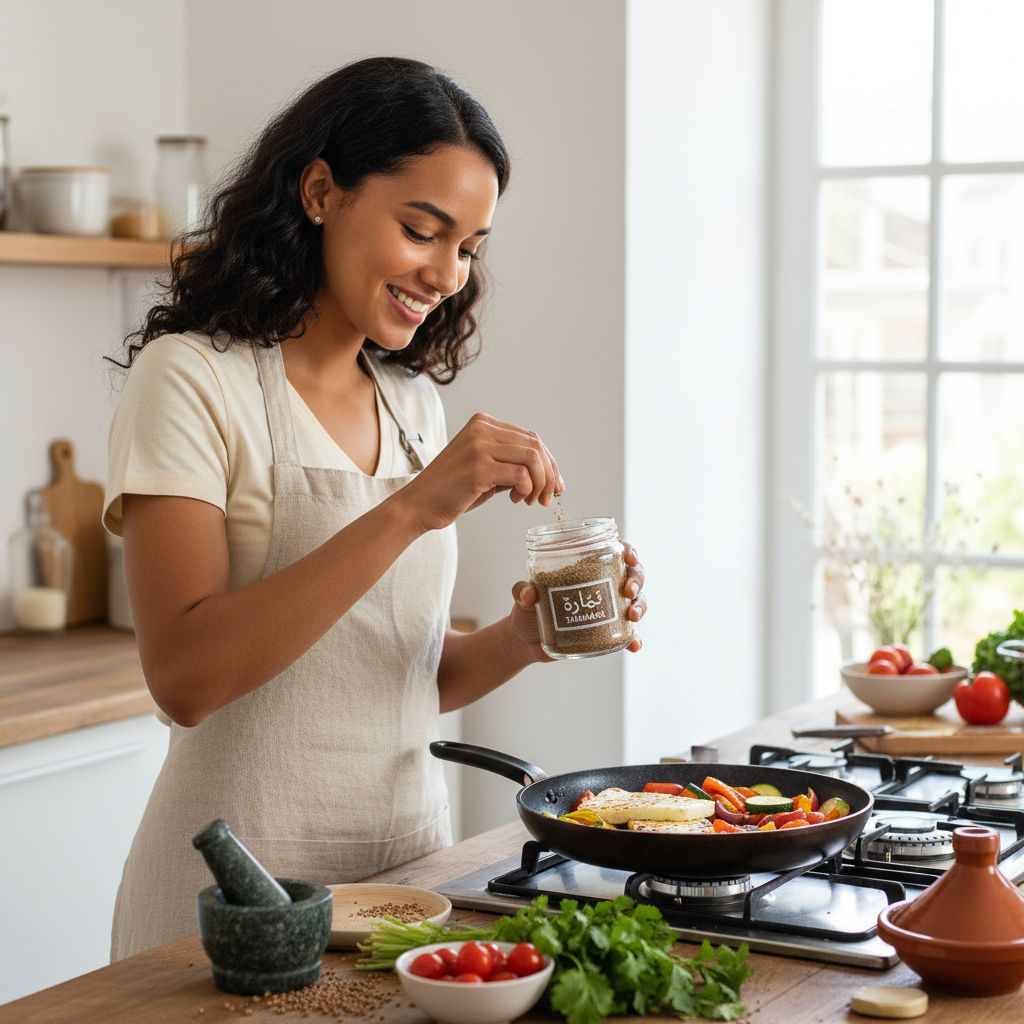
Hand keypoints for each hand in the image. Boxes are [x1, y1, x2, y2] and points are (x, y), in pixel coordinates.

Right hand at [393, 412, 563, 532]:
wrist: (419, 505)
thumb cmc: (453, 490)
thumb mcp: (485, 468)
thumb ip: (511, 462)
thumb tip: (550, 474)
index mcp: (483, 423)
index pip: (530, 437)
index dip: (549, 462)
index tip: (553, 486)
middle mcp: (482, 428)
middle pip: (536, 445)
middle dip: (549, 474)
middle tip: (545, 498)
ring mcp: (479, 446)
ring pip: (533, 458)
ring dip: (541, 483)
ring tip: (530, 500)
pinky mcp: (478, 467)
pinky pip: (521, 475)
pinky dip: (527, 490)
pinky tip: (515, 499)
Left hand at [507, 540, 646, 659]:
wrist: (525, 641)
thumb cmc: (527, 610)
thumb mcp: (522, 598)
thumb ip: (521, 592)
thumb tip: (528, 593)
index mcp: (585, 568)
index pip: (614, 551)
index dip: (627, 550)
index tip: (629, 556)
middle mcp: (601, 585)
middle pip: (632, 574)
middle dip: (637, 580)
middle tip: (629, 591)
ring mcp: (607, 609)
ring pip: (636, 601)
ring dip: (640, 606)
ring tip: (632, 616)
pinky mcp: (606, 631)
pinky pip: (627, 635)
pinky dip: (634, 640)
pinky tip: (634, 645)